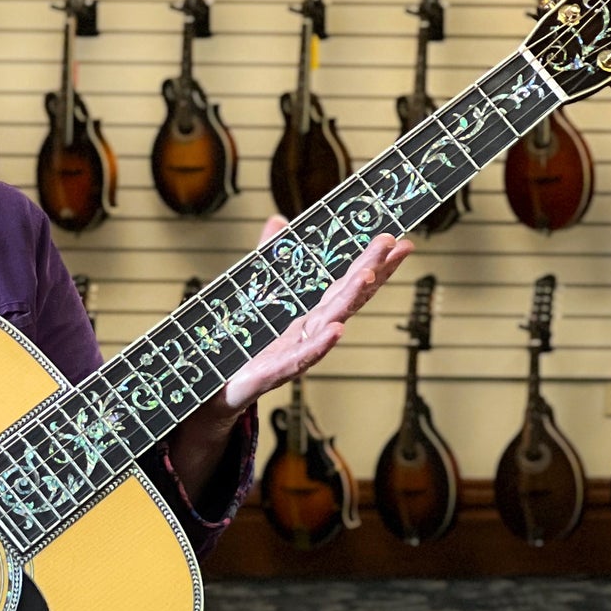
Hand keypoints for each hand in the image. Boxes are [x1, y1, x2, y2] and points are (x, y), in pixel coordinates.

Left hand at [166, 220, 414, 502]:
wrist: (214, 390)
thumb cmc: (241, 345)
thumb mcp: (254, 291)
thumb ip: (268, 256)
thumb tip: (279, 220)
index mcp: (306, 314)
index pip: (345, 285)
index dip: (372, 264)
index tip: (396, 241)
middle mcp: (307, 333)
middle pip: (344, 299)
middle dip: (370, 271)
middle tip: (393, 244)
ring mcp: (293, 352)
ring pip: (328, 324)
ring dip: (351, 300)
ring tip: (370, 275)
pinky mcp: (272, 372)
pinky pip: (299, 358)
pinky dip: (319, 346)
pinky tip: (337, 331)